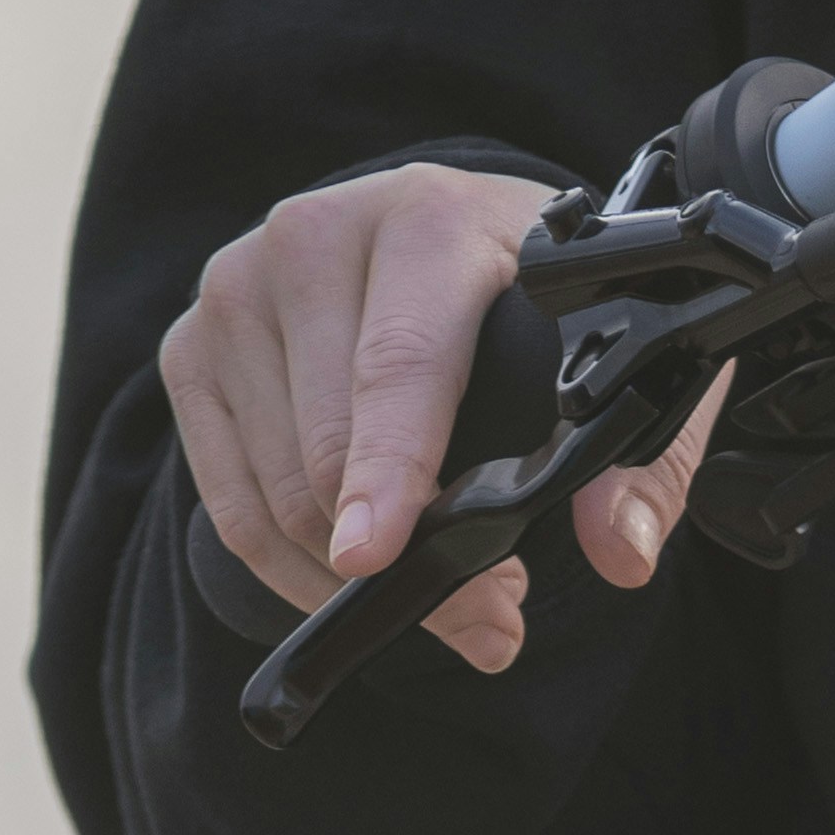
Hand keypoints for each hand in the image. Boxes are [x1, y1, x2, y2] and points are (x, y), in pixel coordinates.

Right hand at [159, 159, 722, 672]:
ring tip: (442, 594)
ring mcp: (238, 287)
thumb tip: (619, 552)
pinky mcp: (193, 345)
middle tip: (490, 615)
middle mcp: (313, 236)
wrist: (454, 239)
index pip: (397, 363)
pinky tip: (357, 585)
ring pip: (277, 490)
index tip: (377, 558)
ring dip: (355, 576)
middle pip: (327, 446)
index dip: (389, 471)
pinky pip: (229, 504)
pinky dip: (293, 571)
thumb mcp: (621, 358)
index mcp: (426, 218)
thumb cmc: (536, 302)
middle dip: (404, 562)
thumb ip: (641, 460)